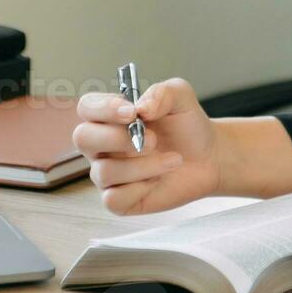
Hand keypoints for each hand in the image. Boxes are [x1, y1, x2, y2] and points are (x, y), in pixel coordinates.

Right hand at [72, 77, 219, 215]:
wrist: (208, 157)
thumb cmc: (187, 126)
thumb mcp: (181, 98)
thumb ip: (162, 93)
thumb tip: (141, 108)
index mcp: (110, 116)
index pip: (87, 107)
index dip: (103, 109)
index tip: (132, 113)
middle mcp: (102, 145)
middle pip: (82, 138)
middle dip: (117, 138)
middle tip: (153, 139)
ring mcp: (108, 173)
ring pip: (104, 171)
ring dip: (143, 165)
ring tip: (173, 160)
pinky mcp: (119, 199)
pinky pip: (113, 199)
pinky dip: (140, 189)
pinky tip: (159, 179)